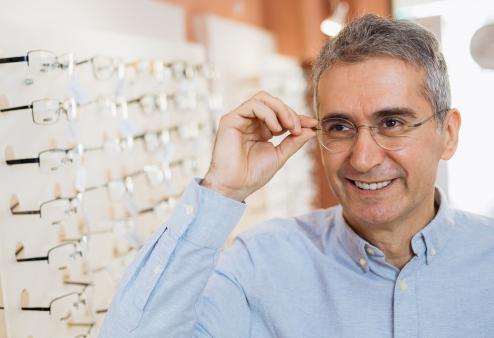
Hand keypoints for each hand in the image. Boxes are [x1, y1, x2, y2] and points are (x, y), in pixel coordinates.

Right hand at [201, 91, 318, 200]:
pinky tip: (275, 128)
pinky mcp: (230, 119)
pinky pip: (253, 105)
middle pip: (272, 102)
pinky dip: (268, 113)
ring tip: (289, 127)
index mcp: (261, 130)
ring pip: (263, 98)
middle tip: (298, 128)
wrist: (235, 186)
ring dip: (280, 110)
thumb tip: (312, 130)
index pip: (280, 115)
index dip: (297, 116)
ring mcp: (240, 119)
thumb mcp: (280, 155)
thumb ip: (294, 142)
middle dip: (289, 112)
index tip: (313, 123)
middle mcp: (250, 122)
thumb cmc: (253, 175)